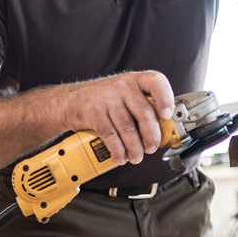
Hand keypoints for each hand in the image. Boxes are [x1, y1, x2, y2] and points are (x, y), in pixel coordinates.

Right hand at [60, 71, 174, 165]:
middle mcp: (123, 85)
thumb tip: (164, 131)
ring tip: (136, 157)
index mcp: (136, 80)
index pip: (156, 82)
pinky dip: (118, 150)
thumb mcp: (126, 95)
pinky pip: (111, 136)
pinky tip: (120, 157)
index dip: (165, 99)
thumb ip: (144, 107)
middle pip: (145, 114)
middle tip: (151, 148)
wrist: (70, 101)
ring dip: (135, 148)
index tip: (167, 116)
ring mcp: (107, 97)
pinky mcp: (94, 112)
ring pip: (128, 129)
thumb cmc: (105, 101)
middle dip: (151, 137)